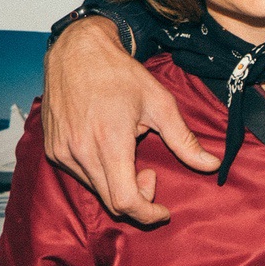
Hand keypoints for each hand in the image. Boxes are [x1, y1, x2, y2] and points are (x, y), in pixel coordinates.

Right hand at [42, 15, 219, 223]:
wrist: (77, 51)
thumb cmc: (119, 74)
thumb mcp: (159, 103)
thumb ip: (184, 140)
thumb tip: (212, 166)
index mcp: (109, 143)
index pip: (125, 201)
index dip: (148, 214)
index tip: (162, 211)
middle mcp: (80, 152)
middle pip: (111, 201)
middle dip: (137, 198)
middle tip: (149, 173)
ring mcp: (62, 151)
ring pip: (95, 190)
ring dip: (117, 184)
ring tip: (128, 153)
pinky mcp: (52, 148)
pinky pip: (79, 175)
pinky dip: (99, 173)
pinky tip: (108, 148)